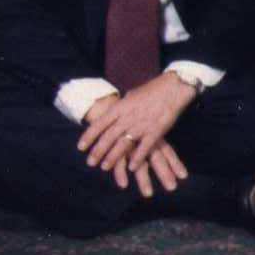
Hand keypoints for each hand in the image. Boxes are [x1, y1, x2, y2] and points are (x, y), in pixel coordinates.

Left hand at [77, 72, 198, 191]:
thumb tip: (112, 113)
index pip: (100, 123)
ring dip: (113, 157)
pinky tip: (131, 167)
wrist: (174, 86)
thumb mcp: (131, 95)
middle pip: (109, 136)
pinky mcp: (156, 130)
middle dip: (98, 150)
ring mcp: (142, 124)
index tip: (81, 148)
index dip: (89, 136)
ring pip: (123, 143)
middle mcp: (128, 117)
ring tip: (104, 167)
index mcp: (121, 107)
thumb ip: (121, 107)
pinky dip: (137, 158)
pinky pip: (144, 147)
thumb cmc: (152, 90)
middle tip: (90, 162)